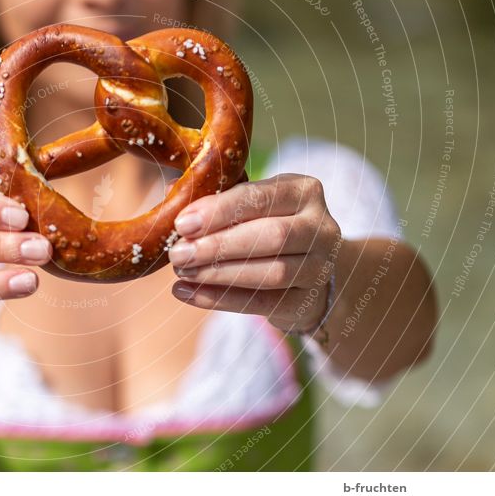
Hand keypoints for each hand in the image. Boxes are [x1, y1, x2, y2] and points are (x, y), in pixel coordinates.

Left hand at [167, 174, 341, 332]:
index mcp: (304, 191)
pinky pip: (263, 304)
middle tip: (178, 253)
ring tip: (182, 273)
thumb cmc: (266, 227)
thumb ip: (216, 199)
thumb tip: (173, 192)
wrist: (308, 271)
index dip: (220, 210)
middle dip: (218, 246)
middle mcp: (321, 227)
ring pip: (271, 273)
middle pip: (271, 236)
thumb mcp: (249, 205)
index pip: (261, 197)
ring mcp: (320, 267)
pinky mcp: (309, 302)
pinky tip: (188, 294)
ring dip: (218, 274)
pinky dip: (221, 299)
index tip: (183, 223)